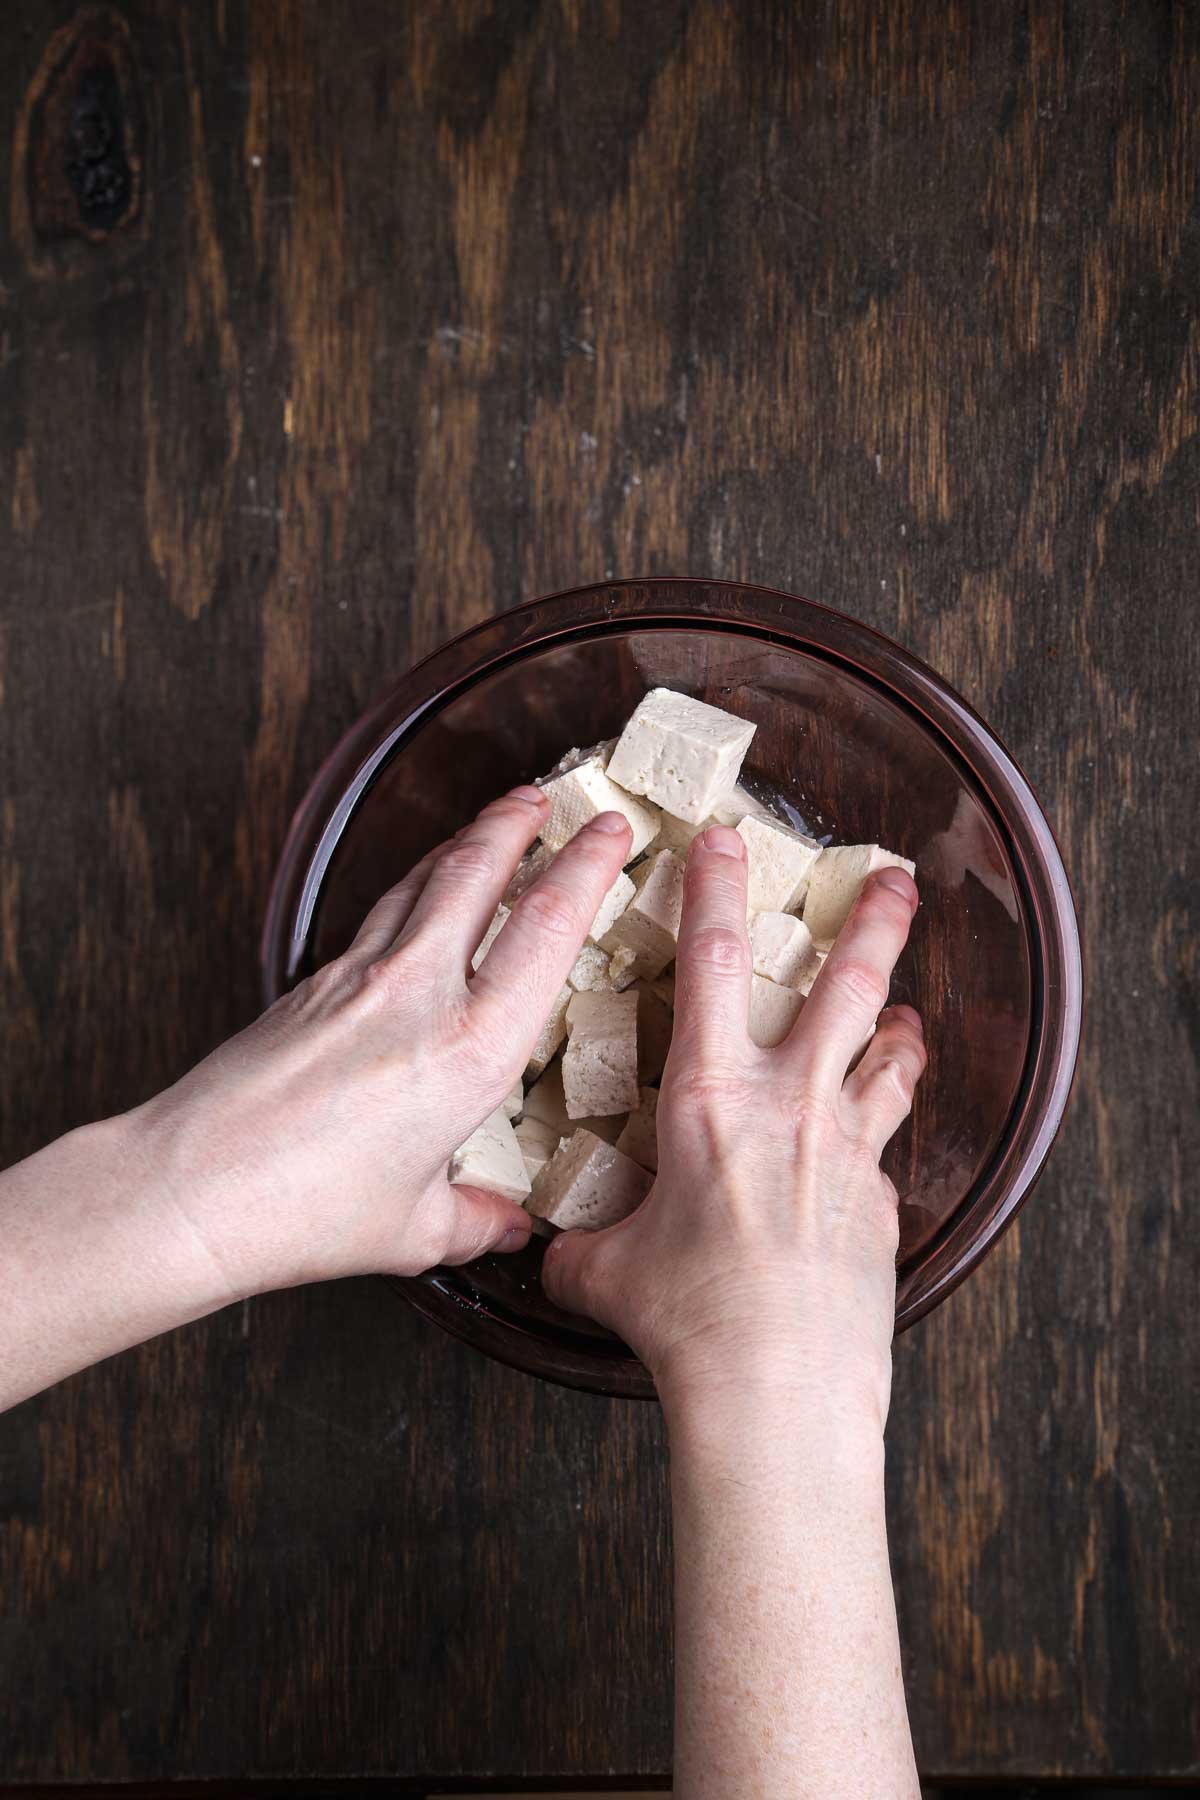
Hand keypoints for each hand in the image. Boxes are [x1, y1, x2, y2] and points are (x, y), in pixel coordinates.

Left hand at [131, 786, 632, 1301]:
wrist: (190, 1189)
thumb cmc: (302, 1214)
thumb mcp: (413, 1229)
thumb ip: (474, 1219)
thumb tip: (506, 1225)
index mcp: (472, 1052)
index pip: (549, 927)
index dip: (589, 865)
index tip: (613, 832)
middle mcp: (420, 995)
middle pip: (479, 871)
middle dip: (520, 822)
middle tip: (548, 797)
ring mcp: (359, 977)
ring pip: (424, 880)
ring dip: (467, 841)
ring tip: (495, 822)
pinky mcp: (313, 981)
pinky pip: (380, 912)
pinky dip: (414, 886)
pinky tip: (419, 893)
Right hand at [543, 825, 923, 1428]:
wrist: (779, 1384)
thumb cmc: (689, 1320)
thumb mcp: (606, 1272)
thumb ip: (578, 1248)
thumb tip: (548, 1255)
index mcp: (708, 1095)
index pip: (710, 960)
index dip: (717, 887)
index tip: (725, 840)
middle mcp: (789, 1102)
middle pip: (845, 985)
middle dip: (874, 922)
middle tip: (896, 879)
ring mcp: (847, 1146)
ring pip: (888, 1053)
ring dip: (900, 1020)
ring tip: (909, 1009)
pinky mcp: (883, 1199)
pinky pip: (888, 1139)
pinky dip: (886, 1120)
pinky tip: (877, 1135)